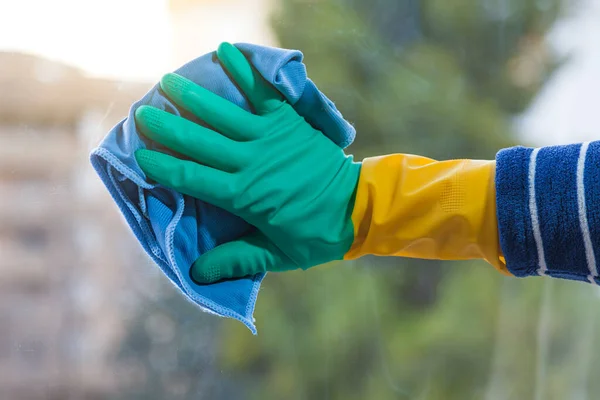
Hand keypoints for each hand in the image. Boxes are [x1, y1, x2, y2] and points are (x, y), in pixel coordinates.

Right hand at [135, 42, 360, 282]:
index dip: (163, 166)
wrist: (356, 208)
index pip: (192, 178)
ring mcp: (269, 139)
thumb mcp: (276, 255)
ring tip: (169, 80)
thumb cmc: (315, 235)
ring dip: (195, 97)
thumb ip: (237, 260)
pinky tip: (227, 51)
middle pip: (200, 142)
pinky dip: (245, 72)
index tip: (139, 154)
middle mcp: (251, 163)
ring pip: (224, 115)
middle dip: (169, 126)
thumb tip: (197, 273)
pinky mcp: (288, 122)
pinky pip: (263, 93)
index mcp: (243, 197)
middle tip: (142, 112)